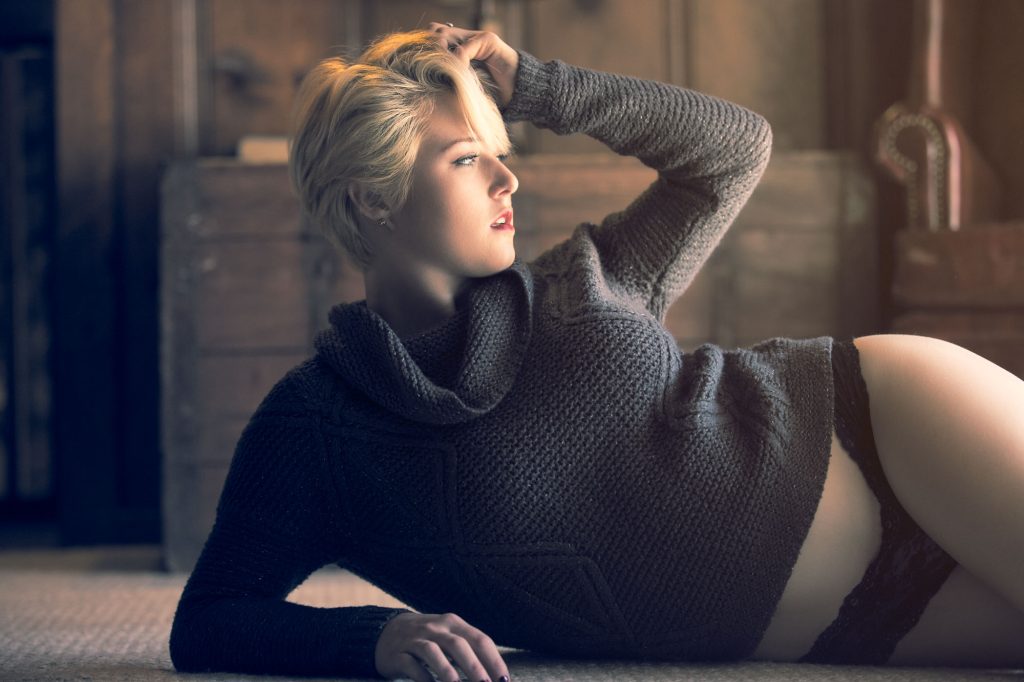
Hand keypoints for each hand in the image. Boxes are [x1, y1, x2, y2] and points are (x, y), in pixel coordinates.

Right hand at [374, 611, 509, 681]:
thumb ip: (470, 651)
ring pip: (433, 652)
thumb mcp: (449, 637)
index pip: (480, 639)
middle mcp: (435, 628)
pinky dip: (423, 677)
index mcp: (454, 624)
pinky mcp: (397, 654)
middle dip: (474, 667)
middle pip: (458, 645)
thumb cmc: (428, 639)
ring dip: (448, 672)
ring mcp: (415, 640)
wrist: (385, 632)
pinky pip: (411, 665)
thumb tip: (495, 677)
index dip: (494, 660)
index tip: (505, 681)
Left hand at [428, 22, 518, 107]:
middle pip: (434, 32)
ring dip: (440, 53)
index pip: (432, 37)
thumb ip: (448, 82)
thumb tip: (422, 85)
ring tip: (442, 70)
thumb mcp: (462, 90)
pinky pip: (464, 47)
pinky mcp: (488, 41)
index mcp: (458, 50)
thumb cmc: (492, 97)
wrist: (521, 93)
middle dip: (428, 49)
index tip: (417, 67)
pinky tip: (460, 73)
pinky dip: (458, 61)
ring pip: (445, 35)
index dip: (423, 49)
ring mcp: (476, 38)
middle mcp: (465, 40)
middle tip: (427, 68)